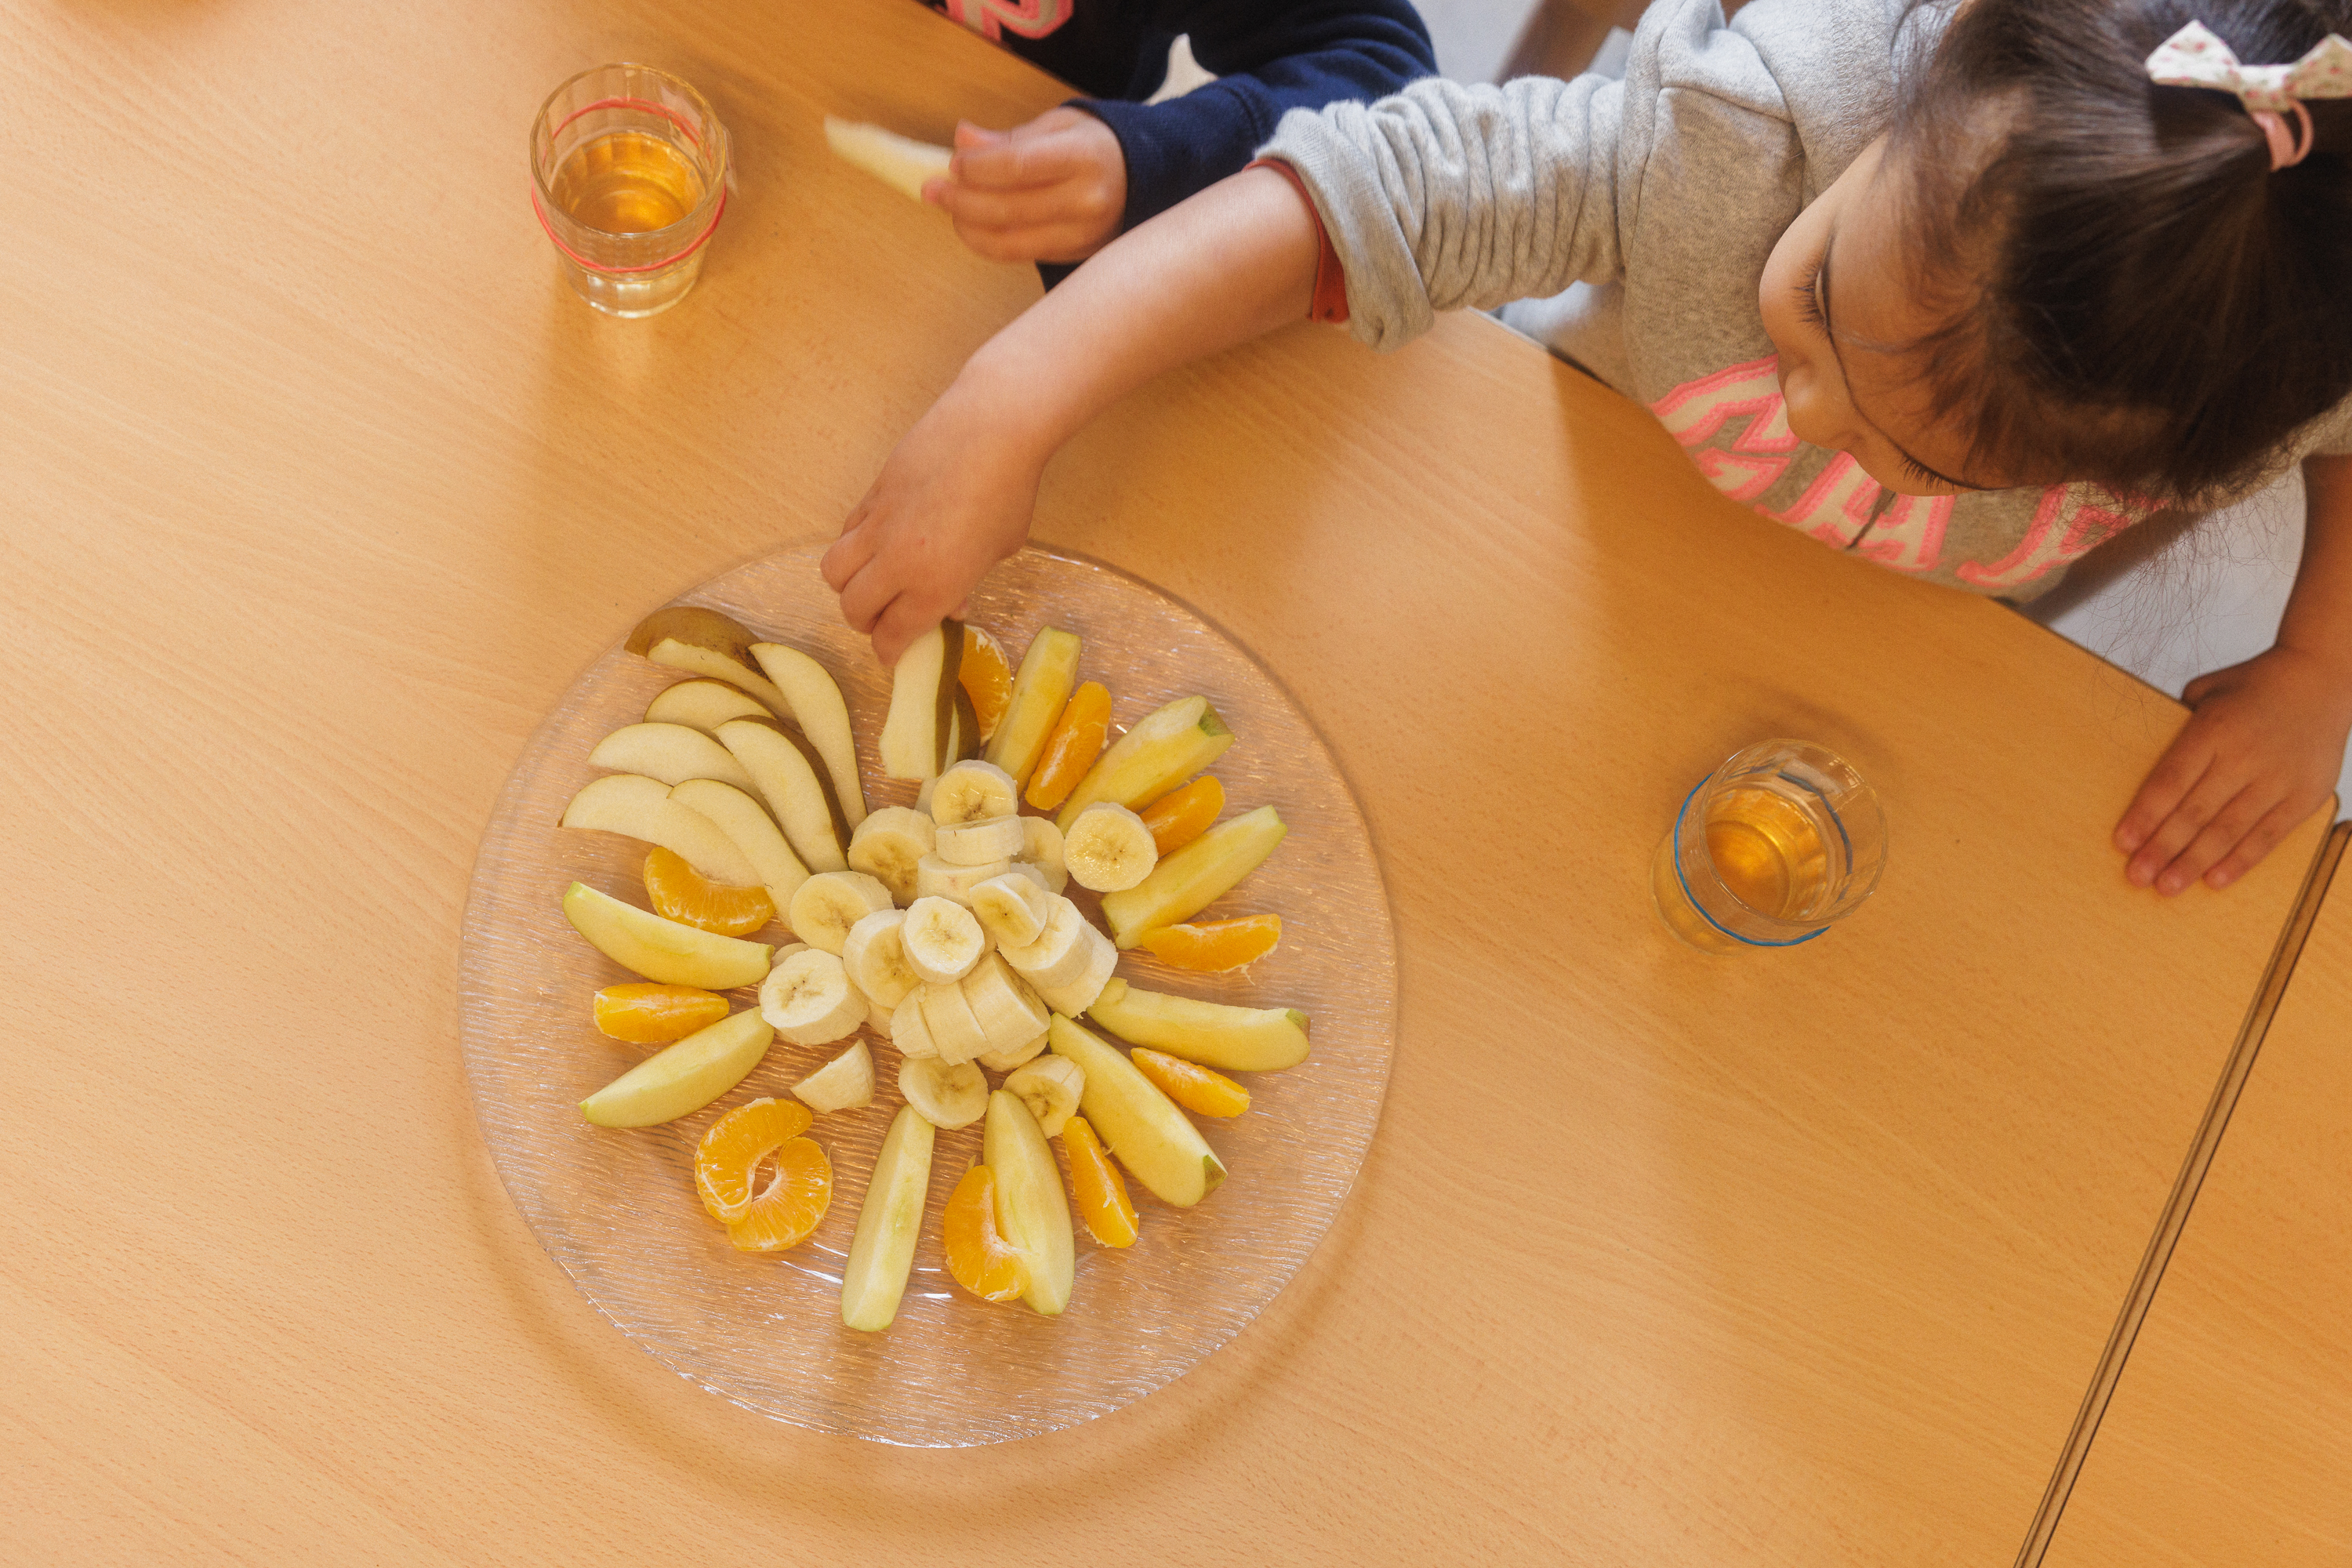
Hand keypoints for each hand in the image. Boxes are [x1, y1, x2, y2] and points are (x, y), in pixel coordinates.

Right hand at [823, 379, 1045, 665]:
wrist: (991, 430)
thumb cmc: (1010, 492)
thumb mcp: (1000, 550)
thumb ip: (967, 581)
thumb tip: (950, 601)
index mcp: (935, 586)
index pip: (891, 636)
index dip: (889, 652)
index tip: (893, 654)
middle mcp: (897, 563)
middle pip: (854, 609)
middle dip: (865, 623)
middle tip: (883, 619)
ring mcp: (877, 528)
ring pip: (834, 573)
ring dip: (847, 587)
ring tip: (869, 583)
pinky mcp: (869, 496)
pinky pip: (845, 534)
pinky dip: (853, 548)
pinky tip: (876, 543)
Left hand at [923, 108, 1127, 264]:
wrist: (1139, 180)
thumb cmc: (1093, 146)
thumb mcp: (1058, 126)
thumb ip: (1010, 138)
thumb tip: (963, 140)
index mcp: (1085, 156)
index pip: (1018, 166)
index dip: (977, 168)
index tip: (953, 164)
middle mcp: (1087, 201)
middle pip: (1009, 208)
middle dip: (961, 200)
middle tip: (932, 189)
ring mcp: (1083, 235)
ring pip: (1010, 240)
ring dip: (968, 226)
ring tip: (948, 208)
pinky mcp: (1074, 257)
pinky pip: (1019, 255)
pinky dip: (986, 242)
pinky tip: (970, 226)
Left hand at [2114, 644, 2351, 892]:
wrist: (2322, 678)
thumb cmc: (2253, 687)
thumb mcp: (2207, 691)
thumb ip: (2177, 723)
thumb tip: (2146, 759)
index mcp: (2213, 729)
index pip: (2171, 780)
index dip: (2145, 814)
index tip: (2122, 842)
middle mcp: (2245, 756)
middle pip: (2195, 811)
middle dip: (2162, 847)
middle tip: (2137, 876)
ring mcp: (2277, 778)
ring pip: (2229, 829)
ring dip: (2194, 862)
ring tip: (2167, 887)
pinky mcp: (2305, 795)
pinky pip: (2268, 835)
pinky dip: (2241, 860)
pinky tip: (2215, 880)